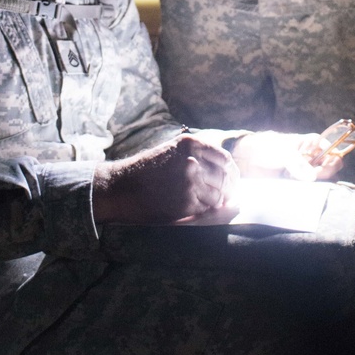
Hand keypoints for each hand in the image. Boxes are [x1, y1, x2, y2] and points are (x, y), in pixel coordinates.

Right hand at [92, 135, 236, 226]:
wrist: (122, 187)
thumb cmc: (147, 170)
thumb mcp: (172, 150)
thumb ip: (197, 154)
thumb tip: (226, 168)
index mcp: (190, 144)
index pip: (225, 158)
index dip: (231, 172)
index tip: (231, 180)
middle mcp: (192, 160)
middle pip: (225, 178)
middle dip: (228, 189)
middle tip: (226, 196)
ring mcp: (190, 182)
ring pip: (218, 195)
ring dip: (216, 201)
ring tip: (207, 202)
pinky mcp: (186, 202)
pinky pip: (207, 208)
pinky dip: (204, 210)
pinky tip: (194, 207)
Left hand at [229, 131, 341, 181]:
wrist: (247, 159)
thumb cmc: (266, 148)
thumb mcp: (283, 152)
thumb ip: (297, 163)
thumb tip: (311, 176)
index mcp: (314, 144)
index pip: (334, 154)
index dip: (330, 165)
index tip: (317, 173)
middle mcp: (313, 158)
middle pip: (331, 171)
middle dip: (323, 177)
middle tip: (307, 180)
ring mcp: (306, 173)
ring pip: (323, 183)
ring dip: (316, 187)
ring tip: (299, 185)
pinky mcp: (299, 184)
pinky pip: (309, 191)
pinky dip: (307, 194)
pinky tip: (298, 192)